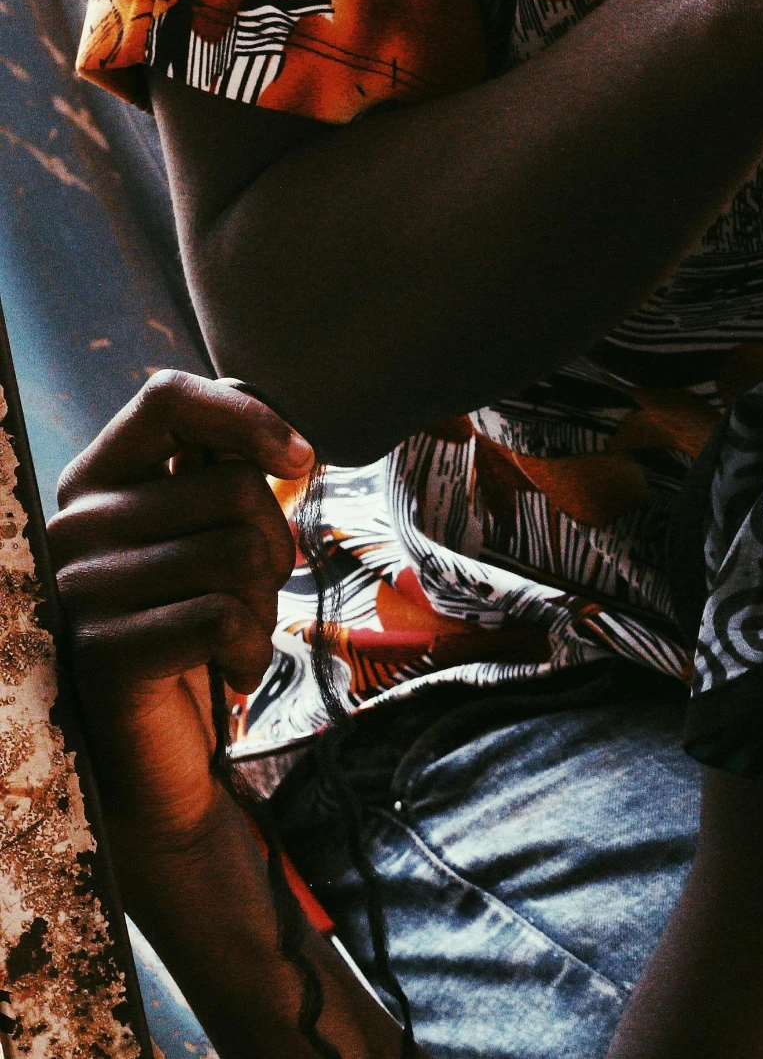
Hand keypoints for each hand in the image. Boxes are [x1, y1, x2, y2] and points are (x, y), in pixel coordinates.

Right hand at [52, 373, 313, 862]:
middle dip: (276, 546)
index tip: (301, 460)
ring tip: (228, 633)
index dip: (248, 415)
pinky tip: (226, 671)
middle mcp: (75, 524)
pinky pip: (226, 619)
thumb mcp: (204, 538)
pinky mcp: (104, 651)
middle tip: (247, 594)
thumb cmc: (192, 626)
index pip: (166, 397)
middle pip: (236, 489)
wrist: (160, 751)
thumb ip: (223, 476)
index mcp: (97, 479)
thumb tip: (286, 438)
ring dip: (265, 605)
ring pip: (242, 555)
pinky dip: (252, 652)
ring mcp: (81, 588)